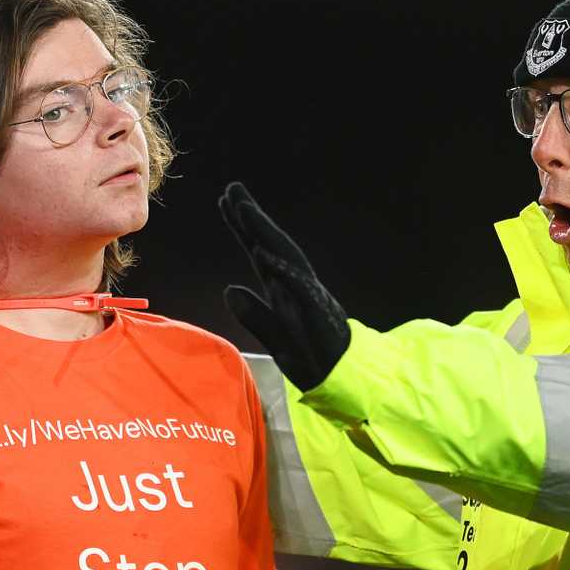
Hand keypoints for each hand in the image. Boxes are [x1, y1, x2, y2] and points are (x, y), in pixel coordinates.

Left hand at [218, 182, 349, 390]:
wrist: (345, 381)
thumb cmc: (313, 359)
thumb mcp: (275, 338)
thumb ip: (254, 315)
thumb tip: (228, 290)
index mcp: (285, 292)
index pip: (261, 253)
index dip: (243, 229)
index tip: (225, 203)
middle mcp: (297, 287)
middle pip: (273, 246)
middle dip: (253, 217)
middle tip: (232, 188)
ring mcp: (309, 298)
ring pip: (286, 258)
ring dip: (265, 233)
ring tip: (244, 209)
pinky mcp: (318, 315)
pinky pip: (298, 288)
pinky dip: (281, 270)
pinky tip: (262, 254)